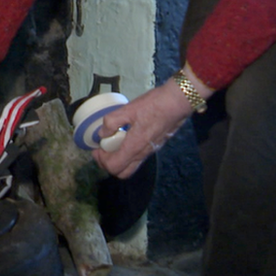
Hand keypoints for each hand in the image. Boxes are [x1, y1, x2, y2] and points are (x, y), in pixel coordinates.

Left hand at [92, 66, 211, 177]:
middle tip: (103, 151)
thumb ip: (112, 122)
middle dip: (108, 165)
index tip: (97, 148)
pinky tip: (125, 138)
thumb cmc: (154, 104)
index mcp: (135, 146)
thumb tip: (102, 133)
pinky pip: (138, 159)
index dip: (101, 160)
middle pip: (122, 173)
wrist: (178, 102)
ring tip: (112, 144)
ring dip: (118, 160)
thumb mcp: (129, 109)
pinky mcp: (155, 146)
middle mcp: (143, 153)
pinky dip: (127, 155)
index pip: (113, 167)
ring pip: (130, 167)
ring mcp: (150, 151)